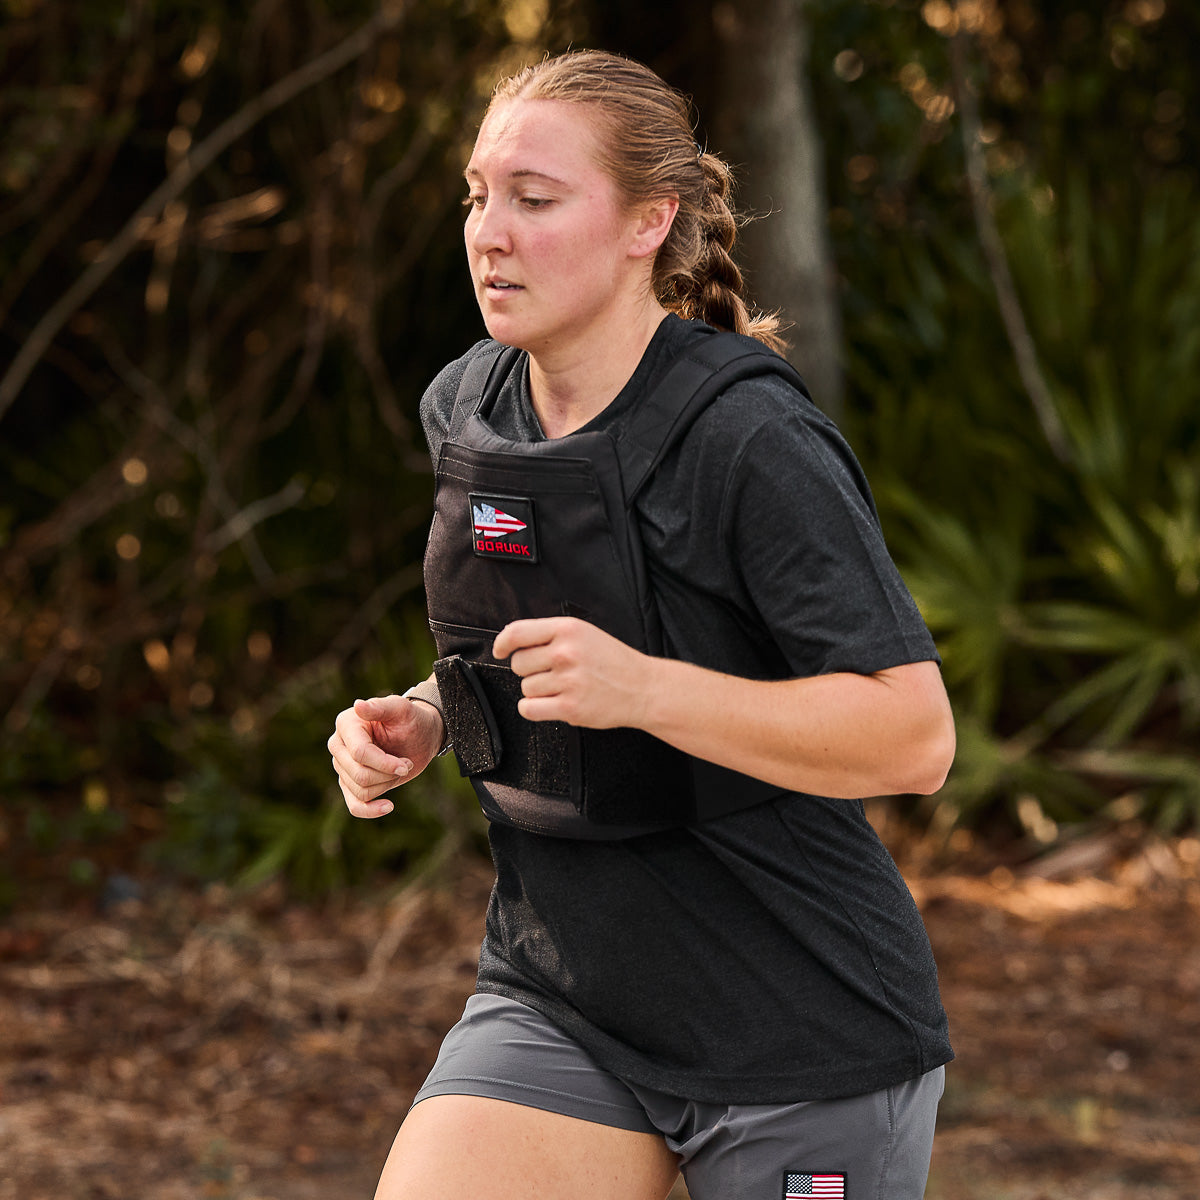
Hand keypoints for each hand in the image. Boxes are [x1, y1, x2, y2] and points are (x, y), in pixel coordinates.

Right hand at [328, 694, 443, 818]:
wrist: (419, 736)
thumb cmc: (410, 719)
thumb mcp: (401, 709)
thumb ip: (381, 707)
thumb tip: (358, 705)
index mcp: (346, 724)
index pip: (360, 754)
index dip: (385, 764)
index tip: (406, 765)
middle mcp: (338, 745)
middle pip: (359, 774)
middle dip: (388, 774)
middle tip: (406, 764)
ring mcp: (342, 766)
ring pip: (361, 790)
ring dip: (387, 784)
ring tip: (399, 768)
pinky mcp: (350, 782)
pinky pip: (354, 805)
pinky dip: (369, 810)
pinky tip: (388, 806)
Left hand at [493, 617, 651, 729]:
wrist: (643, 688)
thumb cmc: (614, 661)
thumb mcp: (585, 634)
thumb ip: (550, 634)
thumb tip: (511, 640)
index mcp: (567, 630)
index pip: (517, 632)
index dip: (502, 643)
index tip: (500, 650)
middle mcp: (566, 652)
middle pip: (518, 664)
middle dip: (530, 670)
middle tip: (552, 673)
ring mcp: (568, 680)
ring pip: (526, 688)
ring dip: (538, 691)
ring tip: (564, 688)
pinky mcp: (570, 707)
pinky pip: (529, 709)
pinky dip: (534, 709)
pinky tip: (551, 703)